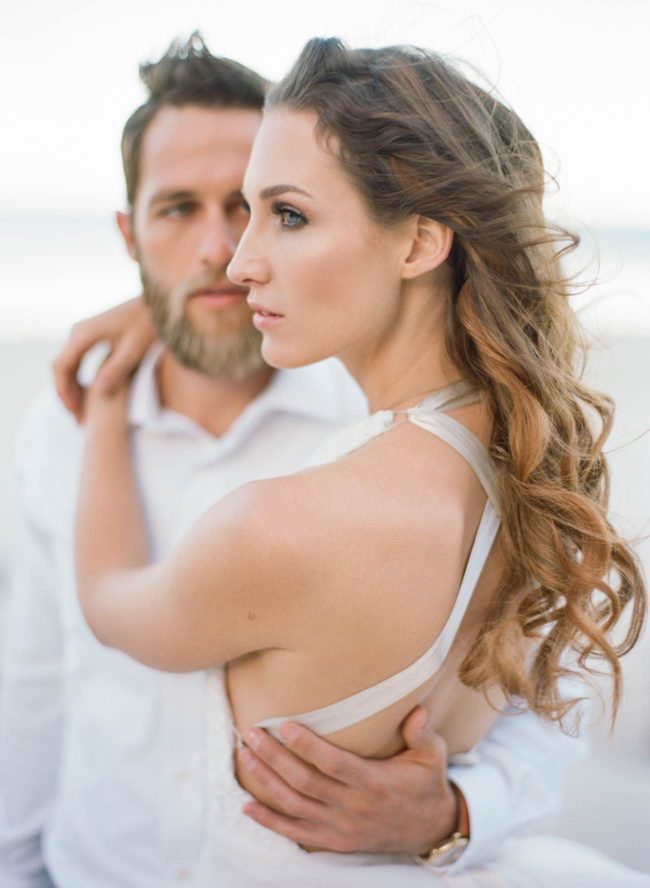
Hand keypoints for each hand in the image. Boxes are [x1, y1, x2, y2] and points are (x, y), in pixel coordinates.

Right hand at [53, 297, 154, 422]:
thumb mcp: (134, 350)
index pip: (62, 367)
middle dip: (66, 394)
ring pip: (67, 365)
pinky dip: (78, 379)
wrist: (156, 305)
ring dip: (71, 388)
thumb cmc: (148, 325)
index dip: (65, 393)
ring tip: (81, 411)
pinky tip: (89, 394)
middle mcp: (78, 332)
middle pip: (60, 367)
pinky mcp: (91, 335)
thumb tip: (98, 392)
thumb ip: (116, 369)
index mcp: (83, 335)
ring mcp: (83, 333)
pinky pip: (77, 360)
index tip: (75, 412)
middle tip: (77, 418)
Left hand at [240, 706, 459, 854]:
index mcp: (375, 783)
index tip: (285, 726)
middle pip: (306, 783)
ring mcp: (341, 828)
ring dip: (267, 782)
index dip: (308, 746)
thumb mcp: (432, 757)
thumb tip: (418, 709)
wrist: (430, 829)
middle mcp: (354, 807)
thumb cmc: (425, 784)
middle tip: (251, 734)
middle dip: (275, 758)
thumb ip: (422, 733)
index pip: (334, 764)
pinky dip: (270, 822)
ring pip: (295, 806)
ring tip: (245, 757)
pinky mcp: (334, 842)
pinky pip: (296, 834)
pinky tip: (247, 807)